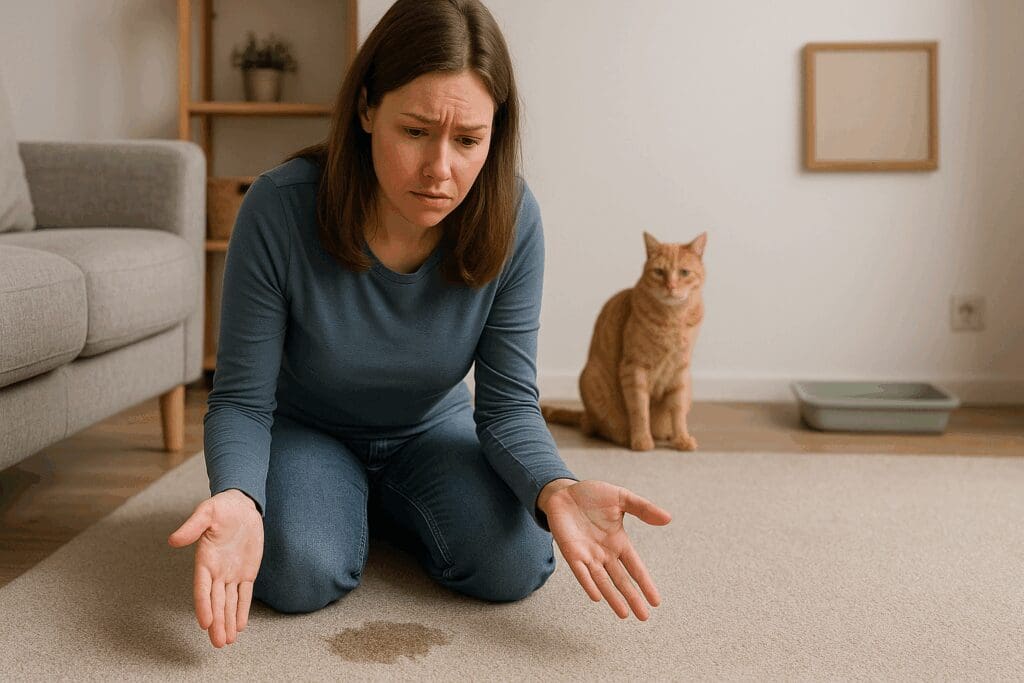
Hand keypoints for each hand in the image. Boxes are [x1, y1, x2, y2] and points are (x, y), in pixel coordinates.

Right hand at [167, 489, 263, 647]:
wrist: (241, 505)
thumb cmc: (221, 508)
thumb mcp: (207, 513)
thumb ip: (192, 527)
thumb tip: (173, 540)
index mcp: (205, 560)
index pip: (202, 588)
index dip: (203, 606)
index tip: (205, 623)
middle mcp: (216, 571)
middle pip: (216, 602)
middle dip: (217, 622)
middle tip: (218, 643)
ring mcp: (231, 573)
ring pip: (228, 603)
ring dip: (228, 622)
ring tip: (226, 641)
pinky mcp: (246, 572)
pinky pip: (244, 594)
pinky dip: (242, 610)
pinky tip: (240, 626)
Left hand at [542, 480, 670, 619]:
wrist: (563, 492)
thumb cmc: (592, 496)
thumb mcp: (621, 498)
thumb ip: (642, 508)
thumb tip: (668, 518)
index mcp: (618, 542)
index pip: (635, 567)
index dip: (645, 583)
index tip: (656, 601)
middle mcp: (604, 553)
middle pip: (621, 579)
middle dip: (632, 598)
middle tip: (644, 617)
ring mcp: (587, 554)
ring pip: (602, 581)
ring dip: (612, 597)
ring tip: (624, 614)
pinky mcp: (570, 552)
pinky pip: (580, 571)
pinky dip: (588, 583)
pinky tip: (596, 596)